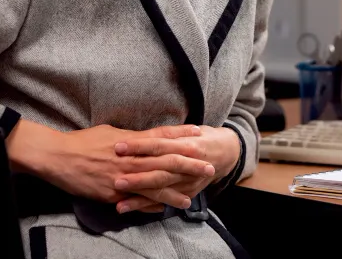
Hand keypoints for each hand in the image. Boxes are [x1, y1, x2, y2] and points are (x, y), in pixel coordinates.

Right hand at [6, 120, 214, 208]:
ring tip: (192, 196)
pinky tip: (165, 208)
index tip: (199, 133)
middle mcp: (131, 157)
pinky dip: (152, 205)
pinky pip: (136, 200)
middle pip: (166, 160)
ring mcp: (123, 176)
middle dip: (189, 164)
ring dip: (175, 190)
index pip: (162, 136)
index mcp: (131, 140)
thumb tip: (145, 139)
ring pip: (155, 184)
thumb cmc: (84, 141)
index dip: (181, 135)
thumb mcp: (111, 132)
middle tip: (208, 165)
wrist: (59, 157)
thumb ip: (131, 138)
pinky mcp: (113, 192)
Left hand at [112, 125, 241, 213]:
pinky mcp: (186, 193)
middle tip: (116, 179)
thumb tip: (135, 134)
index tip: (118, 147)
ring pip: (161, 190)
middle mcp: (187, 163)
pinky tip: (129, 210)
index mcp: (185, 144)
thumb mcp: (185, 130)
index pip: (158, 144)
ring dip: (140, 197)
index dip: (139, 145)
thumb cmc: (200, 137)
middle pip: (159, 170)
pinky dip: (147, 207)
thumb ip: (164, 134)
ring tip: (119, 202)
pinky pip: (165, 202)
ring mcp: (187, 181)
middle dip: (138, 176)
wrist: (226, 152)